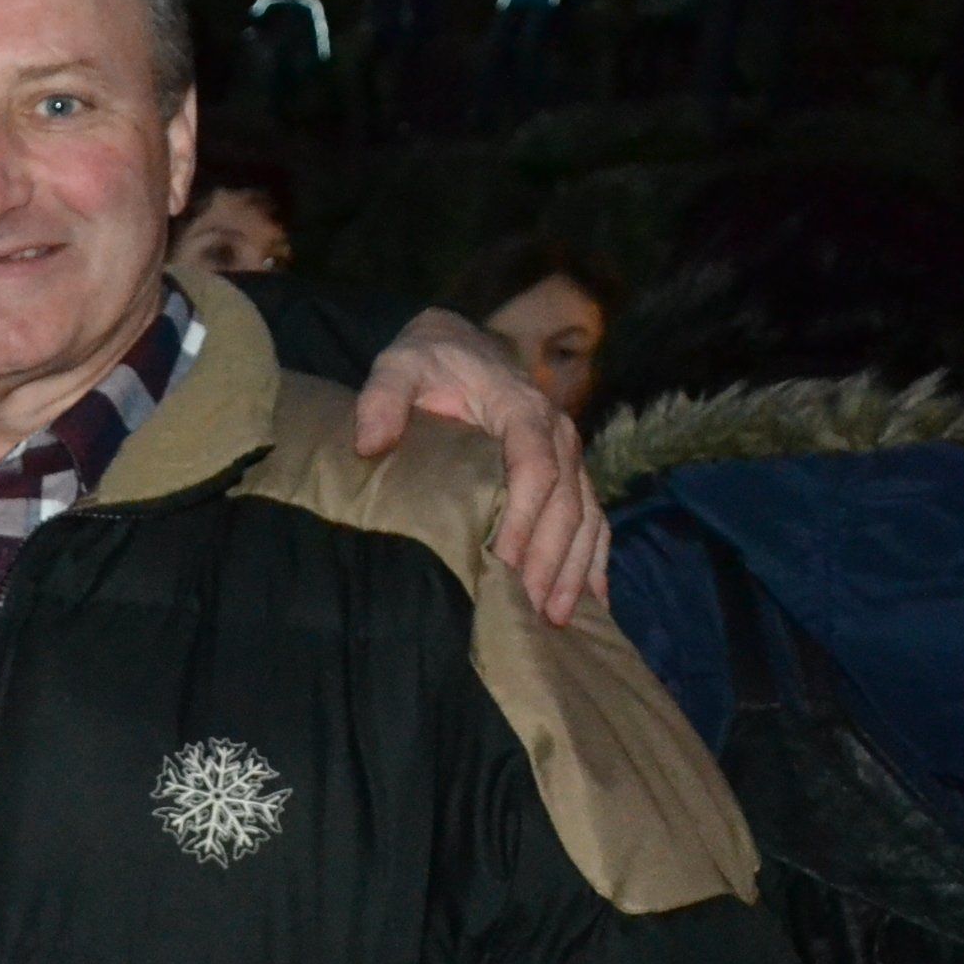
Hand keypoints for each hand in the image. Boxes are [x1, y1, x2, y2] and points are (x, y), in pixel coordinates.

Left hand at [350, 308, 608, 624]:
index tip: (505, 563)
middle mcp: (557, 433)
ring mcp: (569, 454)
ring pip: (586, 517)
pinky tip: (590, 604)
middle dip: (551, 559)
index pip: (535, 468)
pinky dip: (592, 562)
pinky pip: (593, 519)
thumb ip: (383, 397)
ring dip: (574, 570)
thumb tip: (370, 443)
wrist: (460, 344)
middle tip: (531, 610)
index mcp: (522, 409)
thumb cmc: (428, 360)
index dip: (524, 519)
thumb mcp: (399, 365)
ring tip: (556, 619)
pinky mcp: (569, 472)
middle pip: (567, 503)